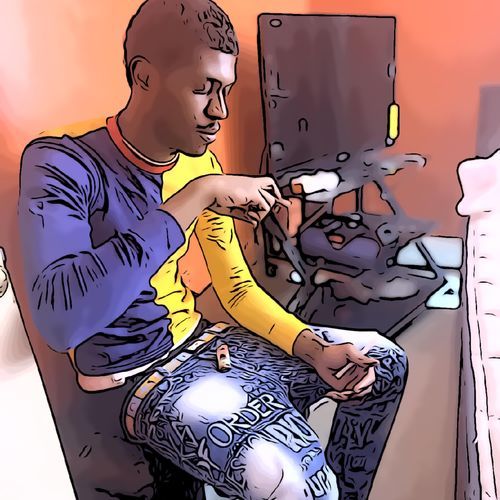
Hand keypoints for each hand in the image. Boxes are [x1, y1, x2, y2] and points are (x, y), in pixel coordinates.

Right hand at [160, 174, 288, 230]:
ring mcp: (253, 186)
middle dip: (278, 200)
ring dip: (262, 211)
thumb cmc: (216, 198)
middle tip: (285, 205)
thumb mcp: (234, 207)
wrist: (209, 189)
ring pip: (270, 200)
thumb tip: (256, 223)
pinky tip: (250, 214)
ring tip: (250, 213)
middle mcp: (252, 183)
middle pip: (272, 190)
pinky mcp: (253, 192)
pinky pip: (265, 205)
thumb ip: (245, 214)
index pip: (267, 185)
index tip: (284, 201)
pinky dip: (260, 212)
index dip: (276, 193)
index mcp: (247, 184)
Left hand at [293, 329, 378, 400]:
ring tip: (336, 393)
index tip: (357, 389)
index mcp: (363, 366)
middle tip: (347, 393)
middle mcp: (360, 376)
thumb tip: (376, 362)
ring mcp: (352, 383)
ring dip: (347, 396)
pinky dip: (340, 397)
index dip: (366, 384)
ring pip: (356, 396)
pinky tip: (331, 393)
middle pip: (366, 389)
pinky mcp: (344, 389)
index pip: (370, 378)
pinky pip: (346, 397)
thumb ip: (361, 358)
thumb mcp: (348, 351)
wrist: (319, 358)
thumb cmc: (333, 352)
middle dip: (357, 394)